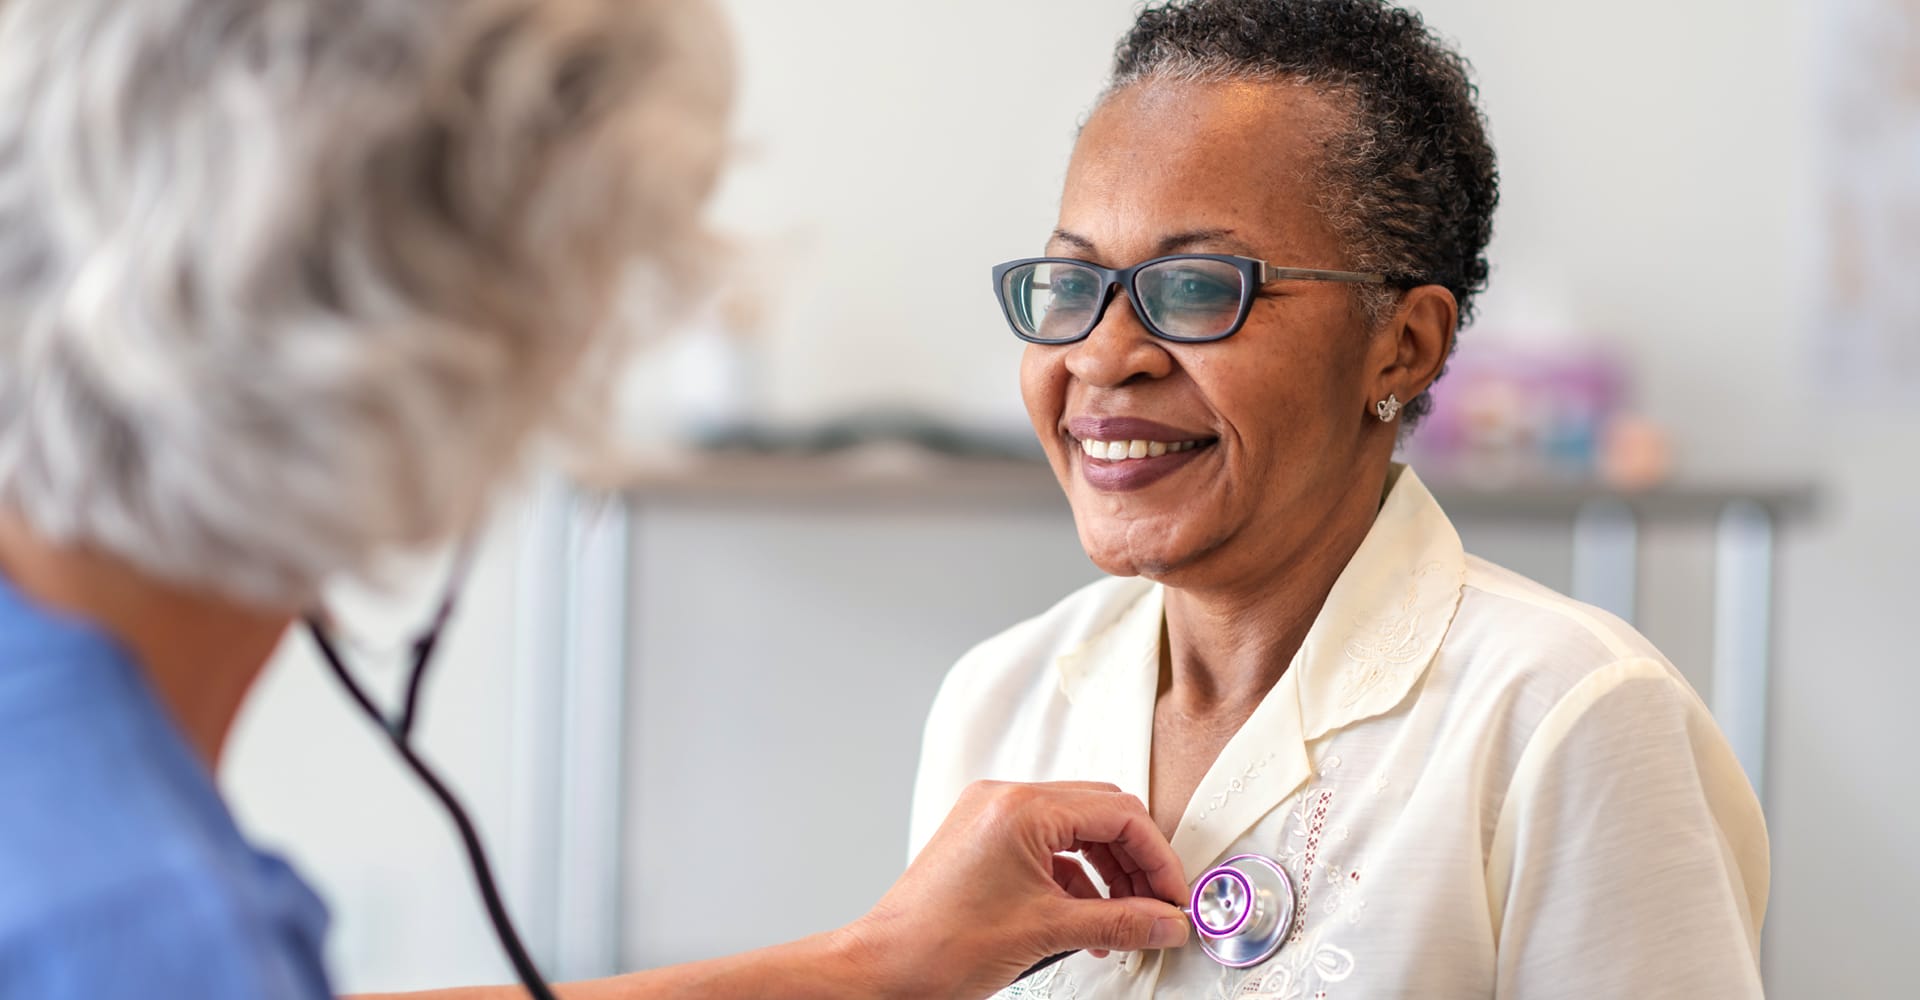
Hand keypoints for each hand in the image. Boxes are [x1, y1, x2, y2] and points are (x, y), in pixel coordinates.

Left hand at [842, 780, 1189, 999]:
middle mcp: (1005, 801)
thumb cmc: (939, 945)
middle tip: (1158, 906)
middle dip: (1135, 863)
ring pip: (1076, 832)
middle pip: (1101, 815)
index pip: (1117, 813)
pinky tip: (1087, 922)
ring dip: (1107, 875)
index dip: (1156, 857)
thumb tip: (1165, 922)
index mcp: (1021, 808)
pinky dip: (1075, 881)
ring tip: (1124, 922)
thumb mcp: (1046, 932)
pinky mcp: (984, 841)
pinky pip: (1048, 848)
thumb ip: (1119, 922)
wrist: (882, 969)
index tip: (1174, 896)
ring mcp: (991, 818)